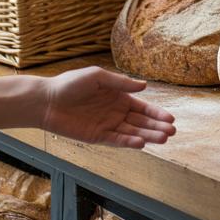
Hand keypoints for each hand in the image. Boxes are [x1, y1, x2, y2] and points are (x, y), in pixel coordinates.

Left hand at [39, 67, 175, 148]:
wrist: (47, 100)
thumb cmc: (70, 83)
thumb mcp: (98, 77)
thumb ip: (121, 83)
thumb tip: (145, 86)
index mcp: (118, 97)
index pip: (142, 107)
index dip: (156, 113)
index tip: (171, 118)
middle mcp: (115, 112)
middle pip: (141, 121)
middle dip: (157, 126)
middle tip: (173, 131)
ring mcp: (107, 125)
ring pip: (132, 132)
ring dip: (148, 136)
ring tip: (163, 138)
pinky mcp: (97, 136)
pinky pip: (117, 140)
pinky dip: (129, 142)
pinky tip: (142, 142)